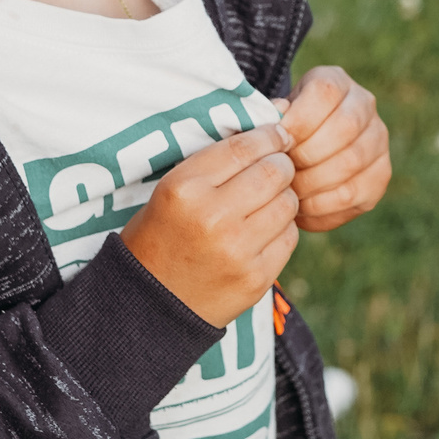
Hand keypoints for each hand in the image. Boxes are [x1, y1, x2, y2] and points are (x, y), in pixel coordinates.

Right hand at [118, 124, 298, 327]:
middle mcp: (212, 217)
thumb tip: (271, 136)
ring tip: (265, 204)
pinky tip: (262, 233)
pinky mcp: (256, 277)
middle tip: (275, 170)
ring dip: (283, 198)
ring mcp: (237, 250)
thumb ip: (215, 164)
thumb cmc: (161, 236)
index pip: (243, 147)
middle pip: (275, 171)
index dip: (268, 136)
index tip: (277, 135)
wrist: (148, 304)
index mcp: (184, 188)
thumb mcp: (171, 191)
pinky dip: (282, 229)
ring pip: (288, 203)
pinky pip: (289, 237)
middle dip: (281, 165)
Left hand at [278, 66, 391, 231]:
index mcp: (335, 82)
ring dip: (313, 182)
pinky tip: (301, 207)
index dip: (299, 118)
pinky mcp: (380, 175)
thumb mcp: (275, 116)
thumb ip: (272, 118)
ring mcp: (378, 140)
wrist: (306, 151)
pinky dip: (322, 205)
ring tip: (288, 191)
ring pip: (351, 162)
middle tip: (283, 170)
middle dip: (307, 154)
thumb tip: (276, 120)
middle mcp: (364, 105)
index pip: (325, 92)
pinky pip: (354, 194)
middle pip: (345, 127)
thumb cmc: (284, 132)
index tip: (278, 140)